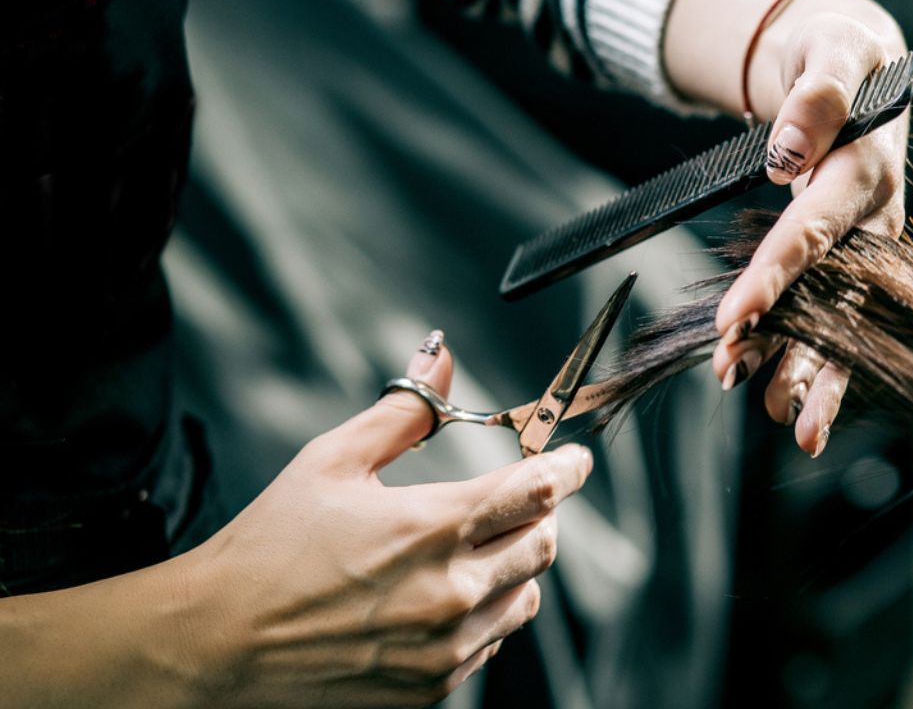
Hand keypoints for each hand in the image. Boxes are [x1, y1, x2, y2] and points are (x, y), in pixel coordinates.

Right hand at [173, 338, 592, 706]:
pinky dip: (485, 614)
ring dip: (514, 566)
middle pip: (544, 542)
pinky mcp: (431, 686)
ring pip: (526, 597)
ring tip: (468, 550)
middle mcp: (449, 592)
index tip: (576, 460)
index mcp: (430, 526)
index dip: (568, 468)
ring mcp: (444, 647)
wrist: (217, 641)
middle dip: (540, 514)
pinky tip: (441, 597)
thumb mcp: (331, 460)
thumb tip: (440, 357)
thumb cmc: (270, 545)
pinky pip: (492, 643)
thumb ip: (402, 410)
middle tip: (513, 500)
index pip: (538, 489)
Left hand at [666, 0, 906, 455]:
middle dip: (803, 352)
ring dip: (804, 369)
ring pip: (838, 320)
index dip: (775, 277)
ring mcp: (862, 247)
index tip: (733, 318)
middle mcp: (872, 222)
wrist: (858, 70)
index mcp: (867, 174)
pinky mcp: (847, 261)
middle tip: (766, 399)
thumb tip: (787, 152)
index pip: (814, 230)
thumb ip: (816, 98)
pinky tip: (780, 395)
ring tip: (775, 414)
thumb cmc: (839, 57)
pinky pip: (829, 315)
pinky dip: (807, 357)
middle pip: (836, 297)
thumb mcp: (831, 53)